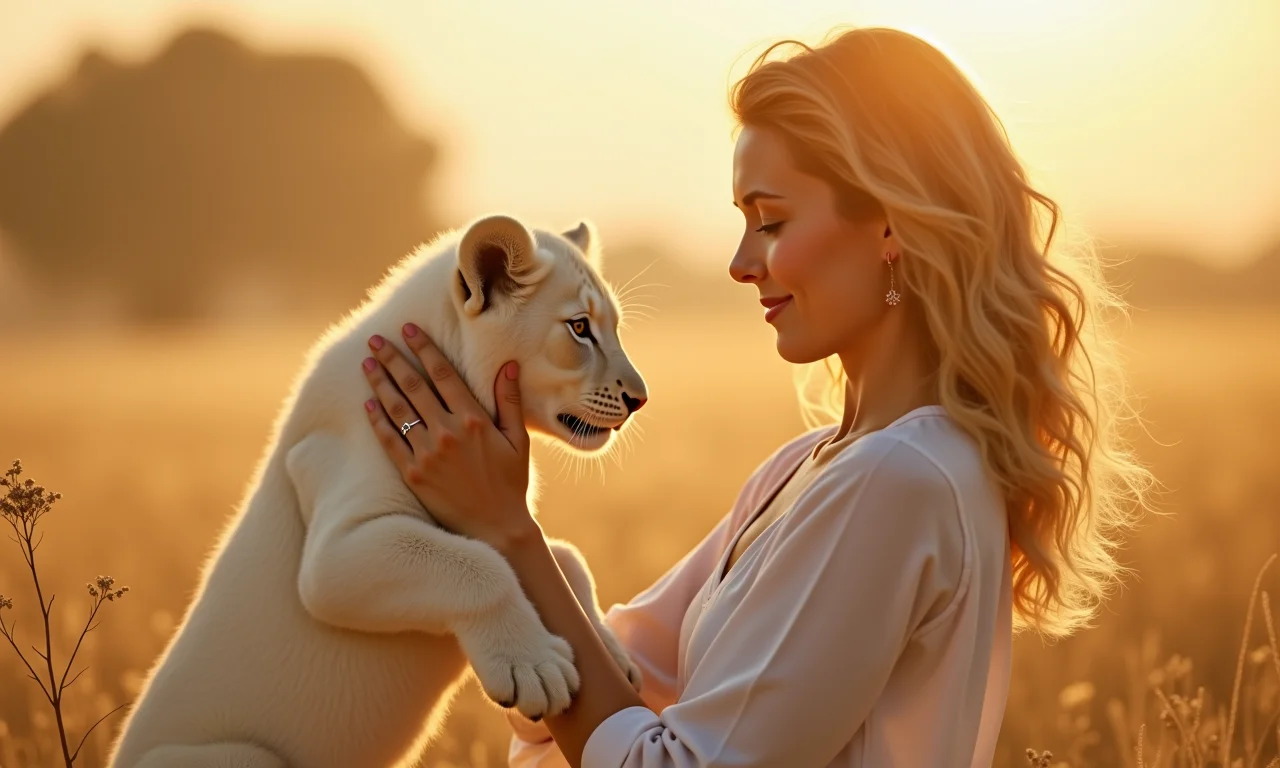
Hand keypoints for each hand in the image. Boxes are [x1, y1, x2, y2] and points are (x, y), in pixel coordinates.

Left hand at [360, 323, 538, 550]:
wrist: (496, 528)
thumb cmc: (510, 482)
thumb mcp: (518, 440)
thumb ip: (509, 401)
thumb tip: (509, 364)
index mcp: (473, 419)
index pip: (442, 374)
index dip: (424, 349)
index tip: (408, 329)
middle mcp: (447, 432)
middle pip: (413, 386)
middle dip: (393, 359)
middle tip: (376, 340)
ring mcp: (427, 453)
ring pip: (397, 409)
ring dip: (380, 383)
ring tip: (367, 364)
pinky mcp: (413, 474)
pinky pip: (390, 441)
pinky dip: (378, 420)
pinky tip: (368, 404)